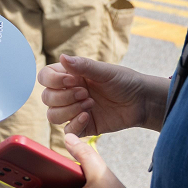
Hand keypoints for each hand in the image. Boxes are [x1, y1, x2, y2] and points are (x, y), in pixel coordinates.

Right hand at [40, 54, 167, 136]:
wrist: (142, 102)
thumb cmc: (124, 81)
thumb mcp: (105, 72)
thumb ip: (82, 66)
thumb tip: (62, 57)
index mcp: (70, 76)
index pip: (45, 77)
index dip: (53, 80)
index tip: (72, 80)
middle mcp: (68, 92)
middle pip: (46, 98)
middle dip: (63, 97)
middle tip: (85, 93)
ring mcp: (74, 110)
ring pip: (52, 115)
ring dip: (68, 110)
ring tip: (89, 104)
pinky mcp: (84, 126)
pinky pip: (67, 130)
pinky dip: (74, 124)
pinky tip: (88, 116)